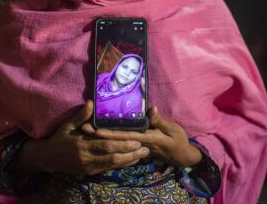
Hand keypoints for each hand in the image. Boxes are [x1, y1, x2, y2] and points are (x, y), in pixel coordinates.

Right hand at [42, 100, 149, 177]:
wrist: (49, 158)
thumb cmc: (59, 138)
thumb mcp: (67, 126)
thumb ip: (80, 116)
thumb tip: (90, 103)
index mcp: (83, 145)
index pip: (106, 146)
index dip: (122, 144)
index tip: (137, 140)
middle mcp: (88, 158)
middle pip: (113, 158)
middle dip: (130, 154)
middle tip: (146, 149)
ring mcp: (90, 167)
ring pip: (113, 165)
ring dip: (129, 161)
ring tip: (143, 155)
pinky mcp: (91, 172)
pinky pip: (108, 168)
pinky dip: (121, 164)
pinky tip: (131, 160)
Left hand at [84, 107, 201, 166]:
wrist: (183, 156)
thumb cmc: (179, 140)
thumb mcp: (172, 129)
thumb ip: (159, 121)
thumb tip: (150, 109)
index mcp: (146, 138)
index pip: (124, 135)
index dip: (108, 132)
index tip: (94, 128)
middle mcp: (139, 144)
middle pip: (116, 141)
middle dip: (99, 135)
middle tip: (83, 129)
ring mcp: (138, 147)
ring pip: (118, 144)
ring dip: (103, 139)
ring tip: (88, 133)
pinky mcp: (139, 149)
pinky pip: (123, 147)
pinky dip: (112, 143)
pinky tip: (102, 141)